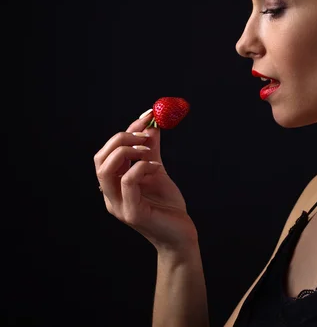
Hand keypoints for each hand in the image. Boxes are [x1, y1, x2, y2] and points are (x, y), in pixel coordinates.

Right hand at [94, 111, 197, 252]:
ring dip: (128, 152)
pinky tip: (158, 168)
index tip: (147, 116)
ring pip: (106, 170)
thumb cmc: (168, 206)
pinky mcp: (131, 213)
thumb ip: (151, 150)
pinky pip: (127, 181)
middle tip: (146, 134)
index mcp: (114, 184)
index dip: (126, 131)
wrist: (181, 234)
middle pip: (100, 158)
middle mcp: (110, 195)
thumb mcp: (158, 171)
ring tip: (150, 151)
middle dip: (122, 139)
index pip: (107, 152)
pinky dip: (142, 167)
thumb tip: (151, 125)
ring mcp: (118, 205)